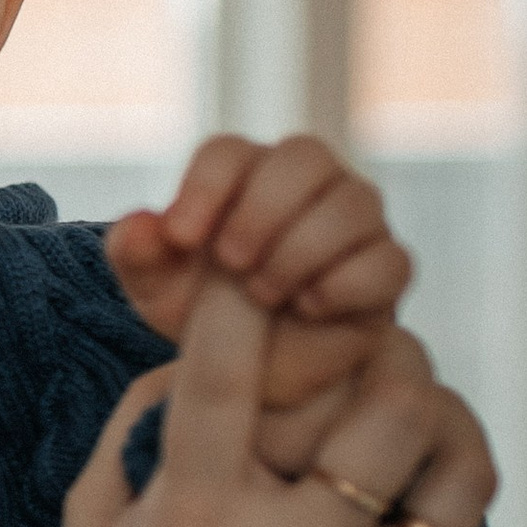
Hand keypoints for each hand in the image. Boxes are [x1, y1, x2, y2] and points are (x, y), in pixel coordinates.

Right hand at [0, 287, 494, 526]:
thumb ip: (132, 433)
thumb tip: (192, 354)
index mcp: (191, 524)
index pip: (225, 372)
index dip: (240, 298)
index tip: (250, 267)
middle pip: (380, 396)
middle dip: (370, 344)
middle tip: (354, 337)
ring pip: (447, 453)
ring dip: (428, 404)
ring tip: (399, 398)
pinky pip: (460, 523)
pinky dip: (444, 476)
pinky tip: (411, 469)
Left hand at [110, 134, 410, 420]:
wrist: (253, 375)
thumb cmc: (202, 315)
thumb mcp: (156, 291)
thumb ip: (137, 253)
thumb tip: (140, 224)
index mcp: (245, 175)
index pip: (230, 151)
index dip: (204, 187)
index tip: (180, 238)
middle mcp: (310, 185)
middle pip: (304, 156)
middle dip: (262, 208)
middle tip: (230, 261)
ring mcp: (356, 223)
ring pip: (354, 202)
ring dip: (301, 248)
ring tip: (261, 293)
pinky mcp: (388, 271)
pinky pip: (389, 261)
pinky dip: (345, 284)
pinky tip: (306, 308)